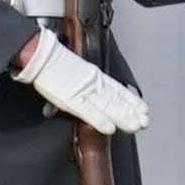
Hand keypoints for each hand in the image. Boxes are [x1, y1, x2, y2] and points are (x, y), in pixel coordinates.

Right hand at [17, 34, 152, 138]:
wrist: (41, 56)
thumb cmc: (53, 63)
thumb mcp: (77, 71)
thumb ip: (87, 82)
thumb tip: (92, 93)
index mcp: (94, 76)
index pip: (117, 90)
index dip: (131, 100)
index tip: (142, 109)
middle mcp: (93, 83)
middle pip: (115, 100)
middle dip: (131, 112)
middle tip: (144, 122)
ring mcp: (83, 91)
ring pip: (107, 106)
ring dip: (122, 117)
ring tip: (134, 126)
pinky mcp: (71, 99)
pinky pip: (88, 111)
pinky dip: (100, 120)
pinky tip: (109, 128)